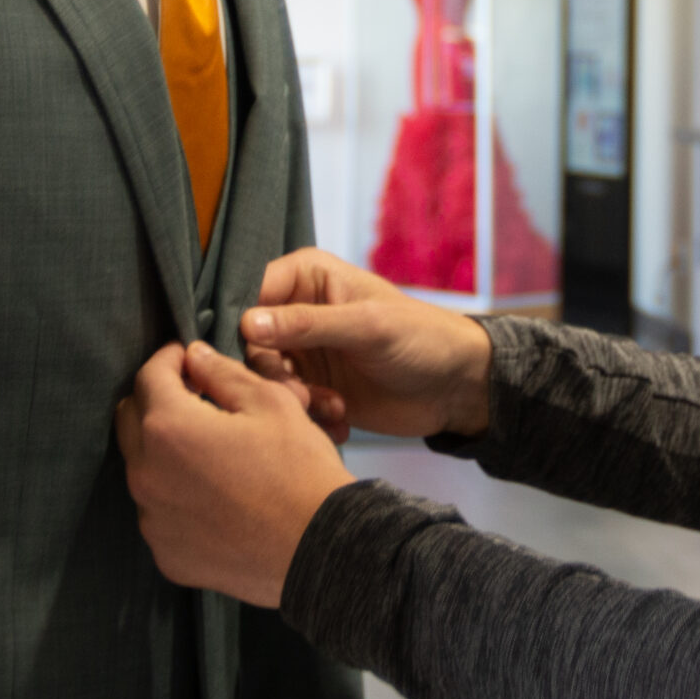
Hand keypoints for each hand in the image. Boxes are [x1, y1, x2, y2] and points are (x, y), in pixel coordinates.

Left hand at [116, 341, 354, 608]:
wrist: (320, 550)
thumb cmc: (299, 470)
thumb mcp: (271, 403)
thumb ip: (222, 373)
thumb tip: (195, 356)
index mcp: (168, 428)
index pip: (148, 376)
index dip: (170, 358)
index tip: (188, 357)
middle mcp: (146, 475)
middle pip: (131, 421)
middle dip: (157, 401)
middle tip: (194, 399)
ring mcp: (152, 520)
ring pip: (143, 469)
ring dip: (164, 451)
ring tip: (208, 452)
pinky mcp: (166, 555)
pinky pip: (159, 514)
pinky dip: (176, 498)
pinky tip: (213, 497)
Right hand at [240, 248, 493, 440]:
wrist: (455, 387)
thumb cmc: (421, 338)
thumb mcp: (366, 327)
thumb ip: (307, 324)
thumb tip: (247, 323)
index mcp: (307, 277)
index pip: (250, 292)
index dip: (244, 324)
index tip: (257, 355)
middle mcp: (296, 311)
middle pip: (250, 342)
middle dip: (273, 373)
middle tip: (302, 394)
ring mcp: (302, 351)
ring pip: (265, 377)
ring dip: (293, 399)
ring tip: (331, 408)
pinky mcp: (311, 386)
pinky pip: (286, 403)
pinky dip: (308, 416)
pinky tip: (339, 421)